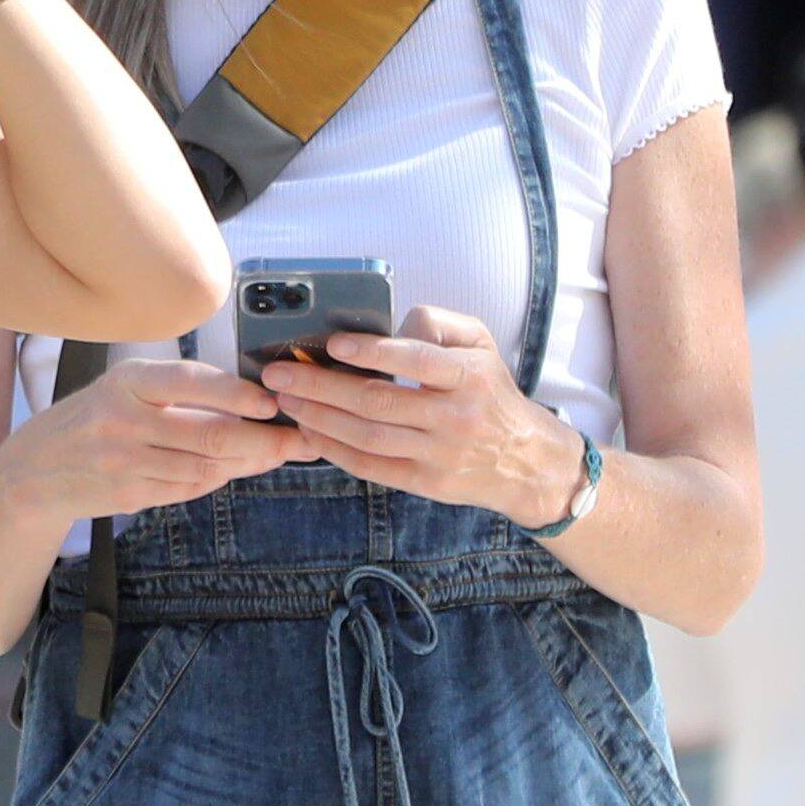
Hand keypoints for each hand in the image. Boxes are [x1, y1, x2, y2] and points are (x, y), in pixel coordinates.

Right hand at [0, 357, 290, 531]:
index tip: (272, 401)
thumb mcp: (121, 391)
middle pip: (210, 434)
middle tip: (300, 439)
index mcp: (126, 382)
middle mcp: (123, 420)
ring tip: (275, 454)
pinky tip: (233, 470)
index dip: (237, 394)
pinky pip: (187, 488)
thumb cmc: (89, 422)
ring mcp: (124, 461)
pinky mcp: (128, 494)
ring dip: (247, 463)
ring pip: (205, 466)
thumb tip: (250, 401)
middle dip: (264, 439)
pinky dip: (216, 479)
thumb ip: (177, 394)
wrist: (31, 473)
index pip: (191, 382)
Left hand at [261, 311, 576, 519]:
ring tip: (286, 400)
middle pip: (378, 401)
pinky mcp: (425, 482)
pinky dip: (334, 449)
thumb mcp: (480, 343)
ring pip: (368, 436)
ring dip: (318, 418)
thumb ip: (437, 323)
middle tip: (280, 374)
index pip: (417, 359)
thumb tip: (392, 327)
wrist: (525, 459)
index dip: (373, 352)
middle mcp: (454, 416)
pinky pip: (371, 466)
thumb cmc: (490, 390)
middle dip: (320, 386)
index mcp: (469, 376)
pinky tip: (309, 430)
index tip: (333, 343)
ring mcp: (438, 454)